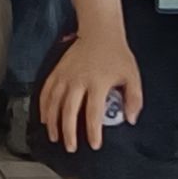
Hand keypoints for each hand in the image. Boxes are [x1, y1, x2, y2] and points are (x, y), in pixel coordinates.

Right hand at [38, 24, 144, 152]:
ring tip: (54, 137)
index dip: (93, 131)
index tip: (94, 144)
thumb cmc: (116, 54)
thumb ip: (134, 99)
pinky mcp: (57, 71)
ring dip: (53, 122)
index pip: (93, 112)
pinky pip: (46, 91)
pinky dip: (43, 106)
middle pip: (69, 111)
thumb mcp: (132, 76)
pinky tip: (45, 118)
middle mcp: (78, 80)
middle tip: (70, 147)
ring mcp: (65, 75)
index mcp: (98, 83)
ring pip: (54, 102)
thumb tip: (131, 119)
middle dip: (68, 132)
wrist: (99, 32)